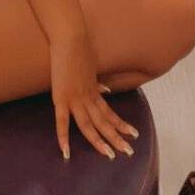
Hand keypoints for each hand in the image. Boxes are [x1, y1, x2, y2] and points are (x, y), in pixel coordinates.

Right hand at [49, 31, 139, 159]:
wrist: (70, 38)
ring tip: (110, 155)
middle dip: (117, 138)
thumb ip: (97, 82)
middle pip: (104, 122)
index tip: (133, 134)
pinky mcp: (61, 97)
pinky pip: (62, 121)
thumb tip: (106, 90)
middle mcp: (87, 98)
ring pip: (89, 125)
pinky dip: (64, 137)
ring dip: (99, 141)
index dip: (121, 125)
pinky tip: (66, 152)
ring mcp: (75, 98)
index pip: (110, 113)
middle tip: (129, 152)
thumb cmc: (79, 50)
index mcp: (94, 91)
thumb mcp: (91, 68)